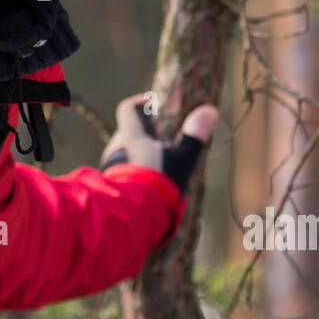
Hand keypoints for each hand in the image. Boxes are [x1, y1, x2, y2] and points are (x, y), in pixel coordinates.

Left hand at [98, 93, 219, 193]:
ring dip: (140, 154)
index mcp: (130, 136)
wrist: (130, 216)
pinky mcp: (109, 185)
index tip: (153, 105)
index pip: (128, 109)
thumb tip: (209, 110)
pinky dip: (134, 170)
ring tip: (160, 166)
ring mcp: (109, 167)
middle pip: (128, 132)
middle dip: (145, 134)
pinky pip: (121, 170)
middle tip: (165, 141)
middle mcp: (115, 148)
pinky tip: (148, 184)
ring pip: (125, 152)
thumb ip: (193, 136)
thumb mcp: (181, 159)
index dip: (140, 103)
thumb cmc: (157, 182)